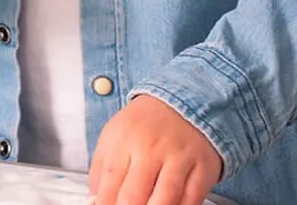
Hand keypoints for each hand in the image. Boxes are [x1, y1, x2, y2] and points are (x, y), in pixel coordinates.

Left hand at [89, 95, 221, 204]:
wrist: (183, 101)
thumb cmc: (145, 125)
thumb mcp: (114, 136)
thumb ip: (101, 171)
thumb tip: (94, 203)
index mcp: (124, 139)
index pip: (108, 187)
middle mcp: (151, 148)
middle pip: (132, 199)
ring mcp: (178, 158)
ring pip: (163, 203)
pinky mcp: (202, 168)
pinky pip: (190, 202)